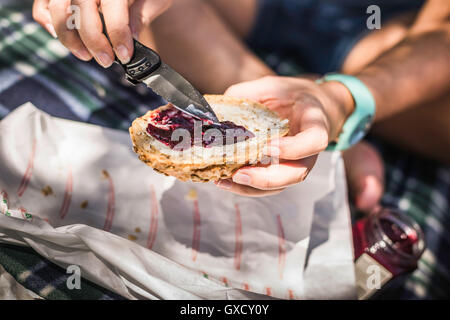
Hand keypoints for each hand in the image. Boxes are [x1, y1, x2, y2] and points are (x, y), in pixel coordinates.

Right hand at [32, 0, 171, 65]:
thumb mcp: (151, 0)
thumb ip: (139, 16)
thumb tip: (132, 38)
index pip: (112, 8)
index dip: (118, 35)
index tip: (124, 55)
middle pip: (79, 10)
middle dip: (93, 41)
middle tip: (106, 61)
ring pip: (56, 10)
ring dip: (70, 38)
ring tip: (87, 55)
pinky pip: (42, 5)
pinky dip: (48, 23)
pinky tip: (68, 39)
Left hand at [216, 76, 353, 196]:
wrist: (305, 106)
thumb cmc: (290, 95)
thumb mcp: (271, 86)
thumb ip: (246, 94)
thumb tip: (214, 111)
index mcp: (314, 124)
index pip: (315, 141)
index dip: (293, 148)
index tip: (268, 146)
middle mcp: (309, 151)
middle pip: (298, 173)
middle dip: (267, 178)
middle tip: (240, 173)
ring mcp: (295, 164)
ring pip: (281, 186)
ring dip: (252, 187)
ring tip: (225, 180)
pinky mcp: (280, 171)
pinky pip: (268, 186)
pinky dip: (246, 187)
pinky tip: (225, 180)